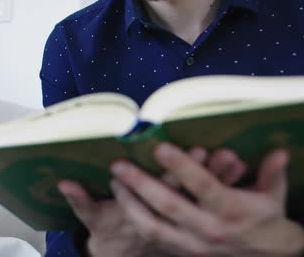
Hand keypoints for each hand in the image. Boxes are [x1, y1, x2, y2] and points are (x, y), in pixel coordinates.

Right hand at [59, 147, 239, 255]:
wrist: (124, 251)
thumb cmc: (108, 231)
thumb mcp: (92, 219)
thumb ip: (80, 201)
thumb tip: (62, 182)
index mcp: (144, 219)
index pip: (157, 196)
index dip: (163, 175)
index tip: (166, 151)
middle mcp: (167, 220)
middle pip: (186, 195)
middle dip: (195, 171)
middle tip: (207, 149)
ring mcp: (186, 220)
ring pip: (207, 196)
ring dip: (219, 176)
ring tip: (232, 155)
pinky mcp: (196, 213)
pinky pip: (218, 196)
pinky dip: (231, 182)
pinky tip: (241, 162)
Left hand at [110, 143, 303, 256]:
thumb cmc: (264, 218)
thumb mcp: (273, 196)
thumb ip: (272, 173)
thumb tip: (280, 152)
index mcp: (230, 209)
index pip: (203, 185)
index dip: (182, 166)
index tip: (160, 148)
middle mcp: (208, 228)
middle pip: (169, 205)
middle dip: (141, 184)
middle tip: (119, 165)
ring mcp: (192, 242)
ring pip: (153, 226)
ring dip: (130, 204)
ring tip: (114, 183)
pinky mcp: (181, 250)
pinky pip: (153, 237)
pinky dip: (135, 219)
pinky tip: (122, 201)